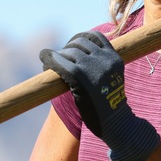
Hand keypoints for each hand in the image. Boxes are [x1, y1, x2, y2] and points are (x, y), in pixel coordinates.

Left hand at [40, 31, 160, 160]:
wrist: (116, 124)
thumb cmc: (110, 106)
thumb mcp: (111, 80)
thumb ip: (100, 66)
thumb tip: (75, 57)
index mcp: (115, 58)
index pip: (95, 37)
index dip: (80, 39)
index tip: (72, 47)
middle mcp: (105, 59)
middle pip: (79, 43)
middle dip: (67, 49)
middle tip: (58, 58)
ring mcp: (93, 67)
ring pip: (69, 52)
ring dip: (57, 56)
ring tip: (49, 63)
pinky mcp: (80, 77)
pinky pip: (61, 62)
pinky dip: (49, 59)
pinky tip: (44, 59)